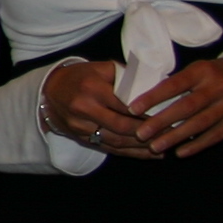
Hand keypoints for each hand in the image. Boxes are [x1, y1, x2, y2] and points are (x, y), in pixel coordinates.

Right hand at [42, 61, 160, 160]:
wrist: (49, 92)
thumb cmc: (80, 77)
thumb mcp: (99, 68)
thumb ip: (125, 75)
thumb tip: (154, 83)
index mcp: (91, 88)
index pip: (124, 103)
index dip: (147, 111)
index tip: (169, 113)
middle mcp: (84, 109)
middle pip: (121, 125)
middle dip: (149, 131)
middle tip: (173, 131)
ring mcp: (81, 127)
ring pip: (117, 140)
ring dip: (143, 145)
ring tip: (167, 144)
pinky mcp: (82, 139)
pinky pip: (110, 149)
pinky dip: (133, 153)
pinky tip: (151, 154)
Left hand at [129, 57, 222, 159]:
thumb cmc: (218, 74)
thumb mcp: (200, 69)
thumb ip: (178, 82)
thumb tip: (145, 98)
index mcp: (203, 71)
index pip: (174, 84)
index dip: (153, 97)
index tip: (132, 108)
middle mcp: (218, 88)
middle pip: (186, 107)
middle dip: (161, 121)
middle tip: (140, 134)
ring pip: (200, 124)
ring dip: (175, 137)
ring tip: (155, 147)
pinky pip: (215, 135)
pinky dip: (196, 145)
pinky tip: (180, 152)